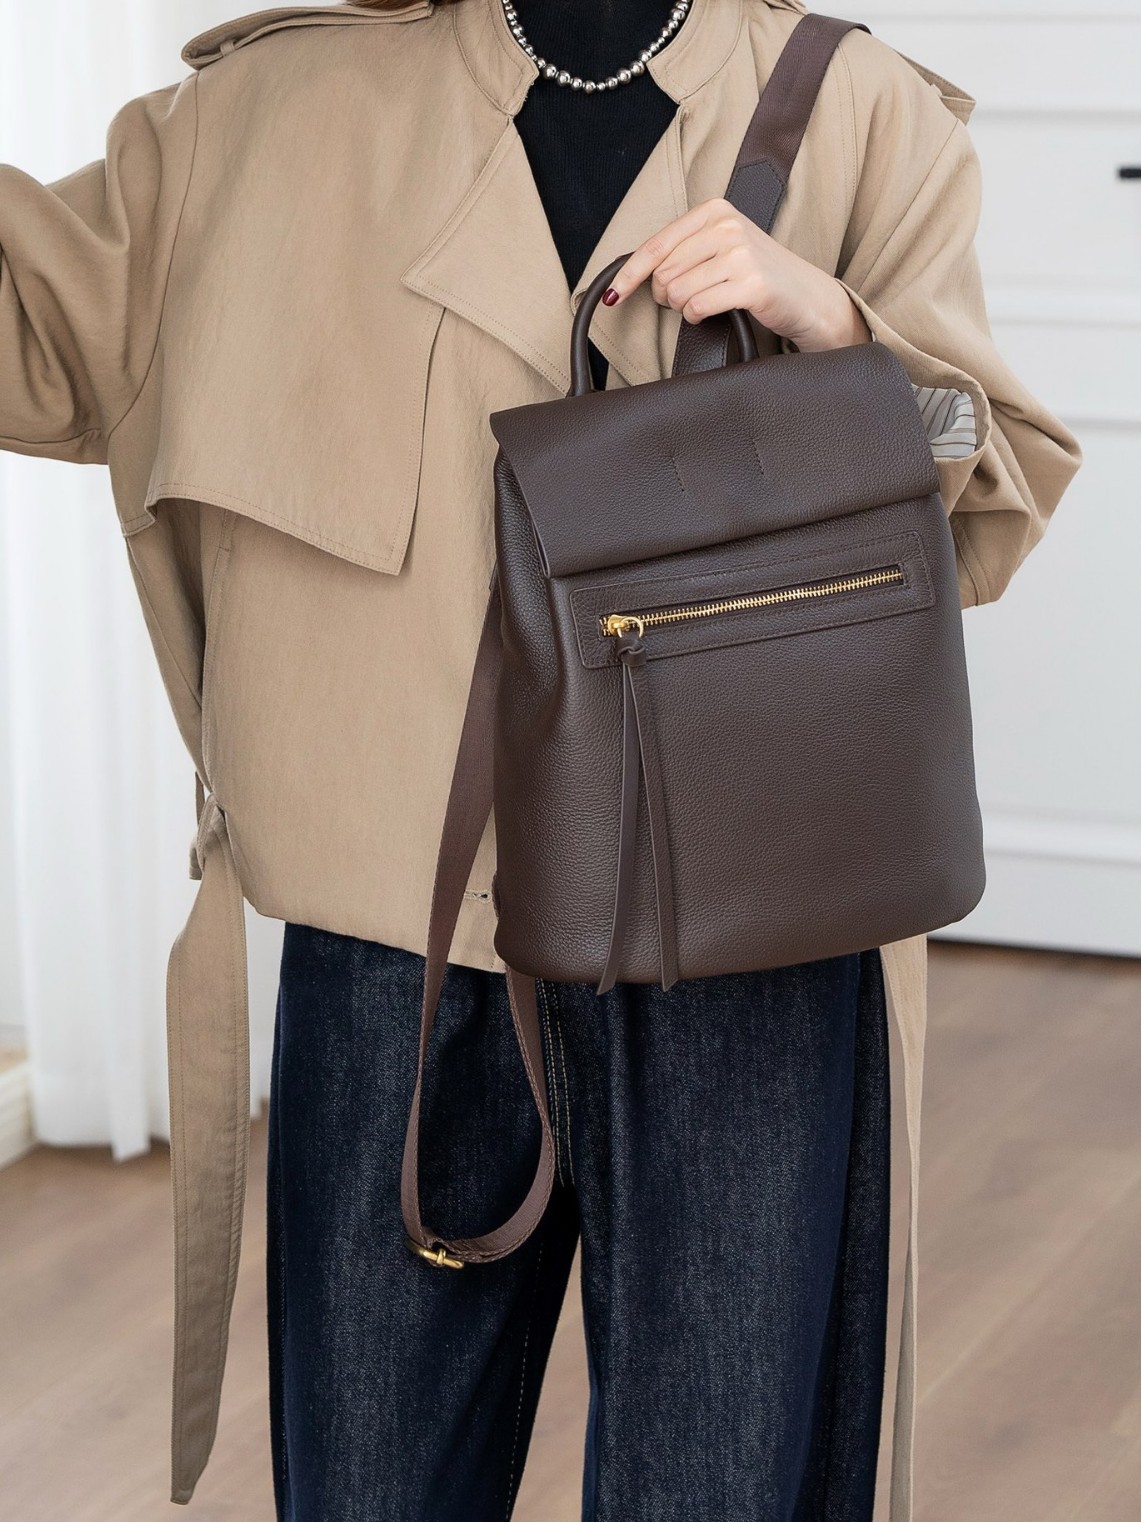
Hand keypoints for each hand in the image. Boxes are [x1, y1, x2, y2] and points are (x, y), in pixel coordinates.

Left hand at [602, 198, 870, 352]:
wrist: (808, 297)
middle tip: (685, 302)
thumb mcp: (721, 248)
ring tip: (708, 304)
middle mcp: (727, 226)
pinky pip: (698, 307)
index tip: (613, 296)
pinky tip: (715, 312)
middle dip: (667, 297)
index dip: (629, 275)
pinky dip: (699, 317)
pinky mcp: (750, 283)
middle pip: (664, 273)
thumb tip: (634, 274)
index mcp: (715, 211)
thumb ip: (684, 251)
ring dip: (685, 309)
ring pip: (678, 293)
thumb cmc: (759, 276)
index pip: (656, 245)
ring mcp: (740, 253)